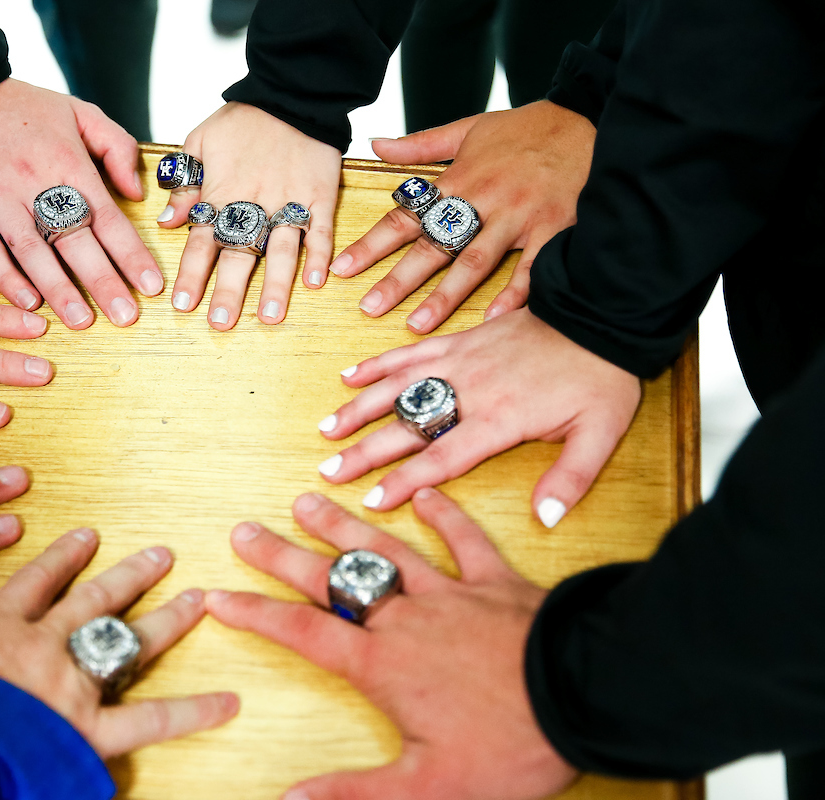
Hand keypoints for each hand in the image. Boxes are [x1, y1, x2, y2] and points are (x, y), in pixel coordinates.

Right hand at [0, 78, 161, 329]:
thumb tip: (136, 191)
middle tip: (125, 317)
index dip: (131, 255)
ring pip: (33, 253)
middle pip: (75, 242)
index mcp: (67, 162)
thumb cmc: (18, 106)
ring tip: (81, 321)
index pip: (108, 218)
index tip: (150, 287)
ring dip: (59, 290)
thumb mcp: (78, 110)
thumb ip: (116, 146)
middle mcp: (33, 183)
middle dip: (103, 282)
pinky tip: (28, 304)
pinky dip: (7, 280)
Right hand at [0, 530, 238, 756]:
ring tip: (197, 599)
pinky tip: (227, 702)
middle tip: (161, 555)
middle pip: (94, 601)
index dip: (64, 558)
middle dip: (130, 575)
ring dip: (167, 618)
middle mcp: (43, 648)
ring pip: (127, 640)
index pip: (38, 583)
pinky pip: (149, 719)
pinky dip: (191, 713)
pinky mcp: (89, 729)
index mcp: (0, 630)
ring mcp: (71, 685)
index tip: (87, 538)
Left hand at [157, 103, 341, 329]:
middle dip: (229, 291)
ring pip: (281, 249)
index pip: (201, 240)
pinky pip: (321, 230)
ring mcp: (291, 201)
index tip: (182, 305)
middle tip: (220, 323)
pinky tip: (317, 283)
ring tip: (269, 317)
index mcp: (222, 192)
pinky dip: (319, 256)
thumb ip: (184, 183)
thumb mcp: (200, 140)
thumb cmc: (244, 119)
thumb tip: (166, 222)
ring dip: (275, 285)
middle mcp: (255, 203)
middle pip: (239, 252)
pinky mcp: (321, 196)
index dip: (191, 274)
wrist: (293, 91)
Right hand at [208, 491, 576, 799]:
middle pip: (329, 579)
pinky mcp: (496, 580)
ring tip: (306, 500)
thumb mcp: (430, 789)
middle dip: (282, 556)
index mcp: (383, 666)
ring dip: (342, 524)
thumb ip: (355, 794)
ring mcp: (450, 593)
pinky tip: (425, 493)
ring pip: (383, 549)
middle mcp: (406, 619)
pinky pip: (463, 539)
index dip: (255, 614)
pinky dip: (444, 514)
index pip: (302, 633)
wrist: (588, 696)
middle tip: (245, 530)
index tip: (217, 596)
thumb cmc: (513, 746)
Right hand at [318, 309, 639, 525]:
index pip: (441, 458)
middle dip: (364, 452)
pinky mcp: (458, 339)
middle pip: (406, 426)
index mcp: (499, 419)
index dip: (404, 482)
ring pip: (396, 387)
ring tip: (325, 428)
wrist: (600, 313)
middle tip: (329, 470)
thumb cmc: (601, 376)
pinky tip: (350, 375)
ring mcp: (459, 360)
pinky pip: (409, 351)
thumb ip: (571, 478)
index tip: (371, 501)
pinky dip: (377, 364)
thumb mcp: (600, 433)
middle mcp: (469, 390)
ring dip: (358, 408)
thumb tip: (546, 519)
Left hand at [331, 101, 593, 332]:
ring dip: (446, 296)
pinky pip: (532, 267)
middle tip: (369, 307)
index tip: (344, 269)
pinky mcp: (553, 229)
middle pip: (434, 246)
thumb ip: (422, 144)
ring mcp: (520, 217)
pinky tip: (493, 318)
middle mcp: (485, 201)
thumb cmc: (528, 129)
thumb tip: (377, 145)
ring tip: (418, 324)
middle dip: (399, 279)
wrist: (591, 121)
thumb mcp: (470, 128)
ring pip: (476, 262)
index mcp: (461, 180)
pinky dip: (514, 293)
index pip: (407, 216)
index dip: (373, 244)